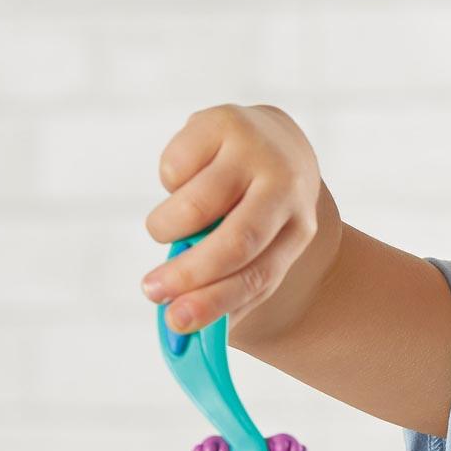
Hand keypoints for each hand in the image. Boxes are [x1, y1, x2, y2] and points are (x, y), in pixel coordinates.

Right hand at [142, 103, 319, 333]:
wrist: (276, 141)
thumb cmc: (255, 209)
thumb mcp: (257, 245)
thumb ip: (226, 285)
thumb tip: (182, 328)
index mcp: (299, 229)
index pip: (259, 275)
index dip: (217, 301)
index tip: (177, 322)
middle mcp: (285, 188)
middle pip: (236, 241)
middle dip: (190, 272)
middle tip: (151, 290)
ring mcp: (256, 152)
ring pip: (195, 204)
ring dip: (167, 226)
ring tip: (167, 228)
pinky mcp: (223, 122)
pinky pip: (175, 167)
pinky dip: (169, 183)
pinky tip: (188, 177)